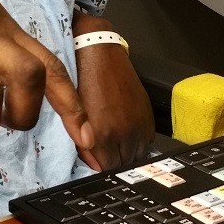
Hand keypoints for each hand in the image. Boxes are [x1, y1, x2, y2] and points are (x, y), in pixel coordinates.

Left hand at [73, 13, 153, 170]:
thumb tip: (91, 163)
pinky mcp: (148, 117)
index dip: (99, 168)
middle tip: (103, 153)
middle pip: (122, 165)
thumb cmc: (81, 80)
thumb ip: (82, 144)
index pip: (106, 170)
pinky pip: (145, 142)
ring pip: (136, 156)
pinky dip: (136, 142)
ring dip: (125, 154)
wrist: (98, 53)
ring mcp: (139, 126)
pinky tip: (125, 133)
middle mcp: (125, 133)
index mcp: (104, 134)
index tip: (95, 163)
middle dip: (112, 161)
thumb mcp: (74, 115)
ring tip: (113, 143)